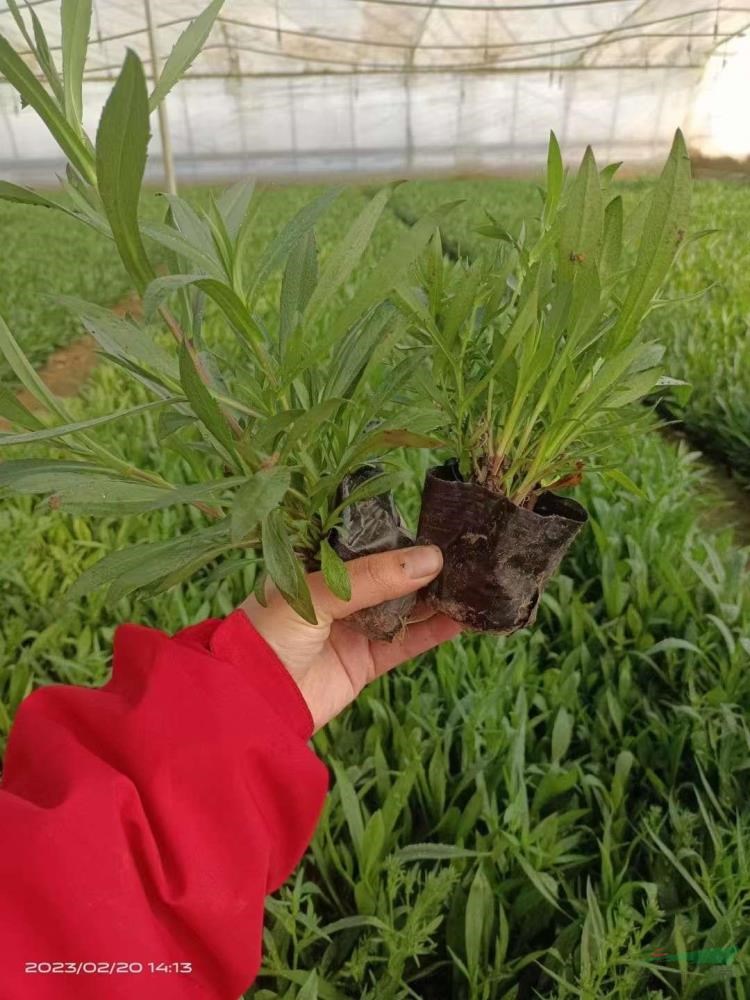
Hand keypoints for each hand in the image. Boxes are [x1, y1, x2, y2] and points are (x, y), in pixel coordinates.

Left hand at [239, 546, 461, 732]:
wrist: (249, 704)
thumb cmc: (268, 634)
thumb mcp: (315, 593)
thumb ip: (372, 577)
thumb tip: (432, 559)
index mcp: (314, 565)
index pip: (364, 541)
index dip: (399, 533)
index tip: (439, 522)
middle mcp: (337, 593)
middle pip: (390, 574)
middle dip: (425, 565)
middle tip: (468, 550)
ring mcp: (353, 627)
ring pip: (405, 607)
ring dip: (437, 597)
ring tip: (477, 581)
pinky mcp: (365, 661)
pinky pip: (407, 642)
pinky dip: (435, 631)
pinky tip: (465, 618)